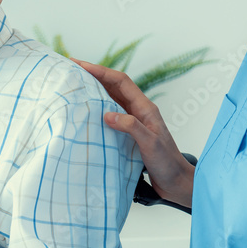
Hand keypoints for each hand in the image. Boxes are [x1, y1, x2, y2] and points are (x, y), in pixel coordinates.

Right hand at [75, 59, 194, 206]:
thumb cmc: (167, 162)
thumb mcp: (149, 143)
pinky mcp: (128, 134)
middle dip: (94, 75)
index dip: (101, 71)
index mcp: (145, 108)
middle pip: (114, 86)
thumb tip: (107, 114)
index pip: (121, 81)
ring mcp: (133, 122)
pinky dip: (97, 110)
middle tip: (72, 70)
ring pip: (111, 100)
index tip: (81, 65)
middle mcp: (138, 111)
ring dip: (94, 91)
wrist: (175, 182)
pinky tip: (86, 114)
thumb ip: (131, 127)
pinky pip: (110, 116)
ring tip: (75, 86)